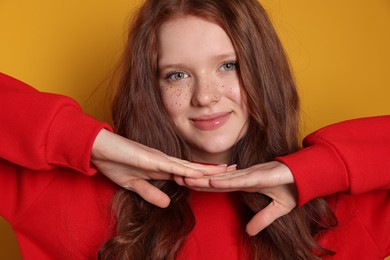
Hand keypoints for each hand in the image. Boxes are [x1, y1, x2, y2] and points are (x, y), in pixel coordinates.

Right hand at [91, 129, 227, 207]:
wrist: (99, 149)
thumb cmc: (115, 163)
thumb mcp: (134, 185)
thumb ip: (151, 193)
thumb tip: (167, 203)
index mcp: (162, 168)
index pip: (188, 174)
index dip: (204, 176)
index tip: (221, 178)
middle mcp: (165, 161)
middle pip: (194, 168)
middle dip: (215, 171)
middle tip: (235, 171)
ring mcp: (160, 159)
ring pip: (189, 167)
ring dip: (208, 170)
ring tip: (228, 171)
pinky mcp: (152, 159)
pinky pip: (173, 167)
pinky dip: (187, 171)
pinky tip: (200, 174)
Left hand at [177, 161, 296, 235]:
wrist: (307, 177)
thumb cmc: (292, 188)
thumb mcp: (277, 210)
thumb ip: (262, 219)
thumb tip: (249, 232)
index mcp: (245, 183)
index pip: (219, 186)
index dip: (202, 186)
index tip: (186, 185)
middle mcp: (244, 178)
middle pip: (215, 180)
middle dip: (196, 180)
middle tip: (176, 177)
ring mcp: (251, 176)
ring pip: (223, 179)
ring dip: (204, 179)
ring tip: (186, 178)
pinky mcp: (260, 176)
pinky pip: (239, 180)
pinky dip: (225, 181)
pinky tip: (211, 182)